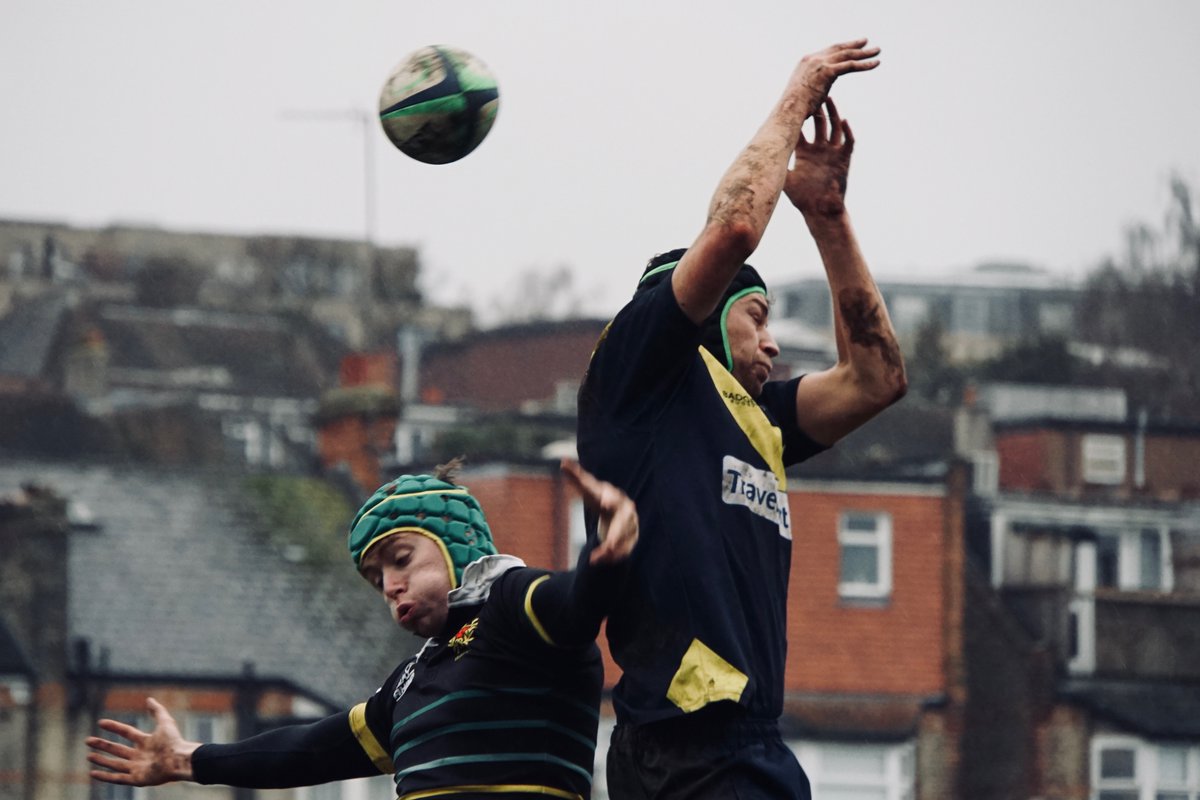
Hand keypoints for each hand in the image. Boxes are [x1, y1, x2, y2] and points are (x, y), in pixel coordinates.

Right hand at [86, 697, 198, 785]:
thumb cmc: (174, 742)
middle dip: (103, 745)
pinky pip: (117, 779)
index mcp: (146, 742)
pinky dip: (104, 777)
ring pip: (115, 764)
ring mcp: (138, 768)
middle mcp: (140, 755)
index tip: (101, 722)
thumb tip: (149, 699)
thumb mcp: (165, 722)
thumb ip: (157, 711)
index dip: (114, 727)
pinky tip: (93, 773)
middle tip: (88, 740)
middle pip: (117, 749)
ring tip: (88, 755)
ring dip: (101, 760)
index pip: (126, 732)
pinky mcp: (137, 779)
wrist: (179, 760)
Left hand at [560, 459, 638, 565]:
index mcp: (613, 496)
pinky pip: (623, 551)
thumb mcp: (589, 489)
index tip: (605, 502)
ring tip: (595, 559)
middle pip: (622, 522)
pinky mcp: (631, 539)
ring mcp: (630, 525)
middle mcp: (625, 510)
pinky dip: (611, 558)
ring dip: (609, 551)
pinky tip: (599, 562)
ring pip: (622, 540)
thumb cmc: (601, 497)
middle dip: (616, 534)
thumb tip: (563, 461)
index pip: (611, 496)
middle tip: (609, 545)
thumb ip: (576, 475)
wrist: (620, 510)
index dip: (609, 498)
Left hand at [785, 97, 853, 217]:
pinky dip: (848, 131)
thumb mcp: (785, 180)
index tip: (792, 103)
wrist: (820, 211)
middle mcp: (819, 149)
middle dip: (817, 109)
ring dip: (833, 114)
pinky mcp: (844, 159)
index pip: (801, 130)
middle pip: (819, 123)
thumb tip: (754, 161)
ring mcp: (832, 153)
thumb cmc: (803, 198)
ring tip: (830, 98)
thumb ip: (775, 167)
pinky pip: (848, 142)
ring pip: (834, 128)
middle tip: (812, 92)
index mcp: (805, 152)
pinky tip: (845, 121)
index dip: (797, 117)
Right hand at [786, 38, 879, 112]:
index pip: (827, 51)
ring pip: (847, 55)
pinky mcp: (827, 71)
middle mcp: (813, 59)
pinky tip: (875, 63)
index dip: (841, 49)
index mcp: (806, 62)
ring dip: (864, 52)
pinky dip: (864, 64)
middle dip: (853, 45)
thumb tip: (819, 92)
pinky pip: (850, 65)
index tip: (850, 47)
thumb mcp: (802, 92)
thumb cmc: (793, 107)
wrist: (788, 110)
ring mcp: (820, 63)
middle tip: (866, 42)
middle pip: (838, 48)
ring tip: (877, 51)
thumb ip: (812, 86)